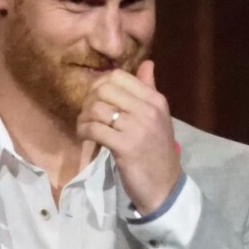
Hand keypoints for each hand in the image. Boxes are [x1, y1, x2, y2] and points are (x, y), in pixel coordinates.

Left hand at [76, 60, 181, 214]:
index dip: (101, 84)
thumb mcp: (157, 117)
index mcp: (156, 100)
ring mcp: (137, 127)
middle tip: (88, 114)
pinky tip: (85, 137)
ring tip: (85, 127)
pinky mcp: (124, 146)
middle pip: (105, 89)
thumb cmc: (157, 151)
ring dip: (84, 117)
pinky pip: (94, 129)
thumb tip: (147, 63)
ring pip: (97, 108)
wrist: (164, 186)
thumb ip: (149, 89)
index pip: (119, 76)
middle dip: (89, 100)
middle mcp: (148, 109)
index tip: (96, 98)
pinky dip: (84, 131)